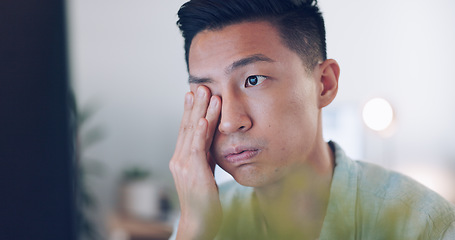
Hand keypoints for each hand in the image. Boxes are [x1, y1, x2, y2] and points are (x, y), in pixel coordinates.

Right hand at [169, 86, 221, 239]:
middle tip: (200, 85)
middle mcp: (179, 159)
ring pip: (192, 133)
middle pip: (187, 127)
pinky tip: (203, 119)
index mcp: (181, 158)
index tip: (193, 93)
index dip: (189, 110)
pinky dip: (200, 133)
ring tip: (205, 93)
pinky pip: (197, 149)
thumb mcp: (205, 172)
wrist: (198, 222)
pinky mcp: (193, 173)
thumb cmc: (203, 200)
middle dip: (194, 105)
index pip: (185, 129)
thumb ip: (206, 155)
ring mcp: (183, 165)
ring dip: (199, 112)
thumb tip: (211, 137)